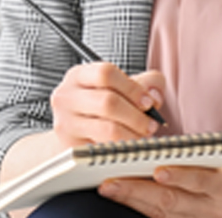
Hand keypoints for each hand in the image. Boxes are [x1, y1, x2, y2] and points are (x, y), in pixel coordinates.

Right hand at [49, 63, 165, 146]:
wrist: (73, 131)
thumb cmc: (98, 107)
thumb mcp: (118, 88)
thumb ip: (144, 83)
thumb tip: (155, 94)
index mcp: (79, 76)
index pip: (105, 73)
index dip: (132, 88)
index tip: (148, 102)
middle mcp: (67, 97)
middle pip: (108, 102)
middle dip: (137, 116)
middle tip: (150, 124)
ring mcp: (66, 122)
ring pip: (108, 128)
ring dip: (133, 134)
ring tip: (142, 136)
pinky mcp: (71, 146)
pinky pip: (105, 148)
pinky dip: (122, 148)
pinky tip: (128, 145)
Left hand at [98, 156, 221, 217]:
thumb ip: (197, 151)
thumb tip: (156, 143)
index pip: (202, 182)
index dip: (180, 176)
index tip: (157, 170)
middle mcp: (214, 210)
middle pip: (172, 201)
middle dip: (139, 191)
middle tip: (111, 181)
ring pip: (161, 213)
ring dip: (132, 200)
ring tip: (108, 187)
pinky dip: (138, 208)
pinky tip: (120, 197)